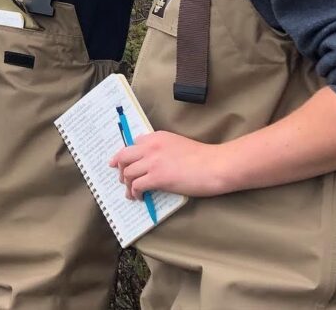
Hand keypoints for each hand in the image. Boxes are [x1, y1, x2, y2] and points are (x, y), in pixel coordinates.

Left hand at [110, 131, 230, 198]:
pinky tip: (139, 197)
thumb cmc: (203, 157)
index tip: (124, 163)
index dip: (127, 155)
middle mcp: (150, 147)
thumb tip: (152, 162)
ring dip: (126, 184)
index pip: (133, 144)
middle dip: (119, 168)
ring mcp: (152, 162)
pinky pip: (136, 185)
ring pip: (127, 172)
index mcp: (156, 137)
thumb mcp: (178, 144)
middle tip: (121, 178)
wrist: (216, 165)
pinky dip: (134, 192)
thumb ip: (162, 148)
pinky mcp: (157, 178)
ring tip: (131, 192)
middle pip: (124, 156)